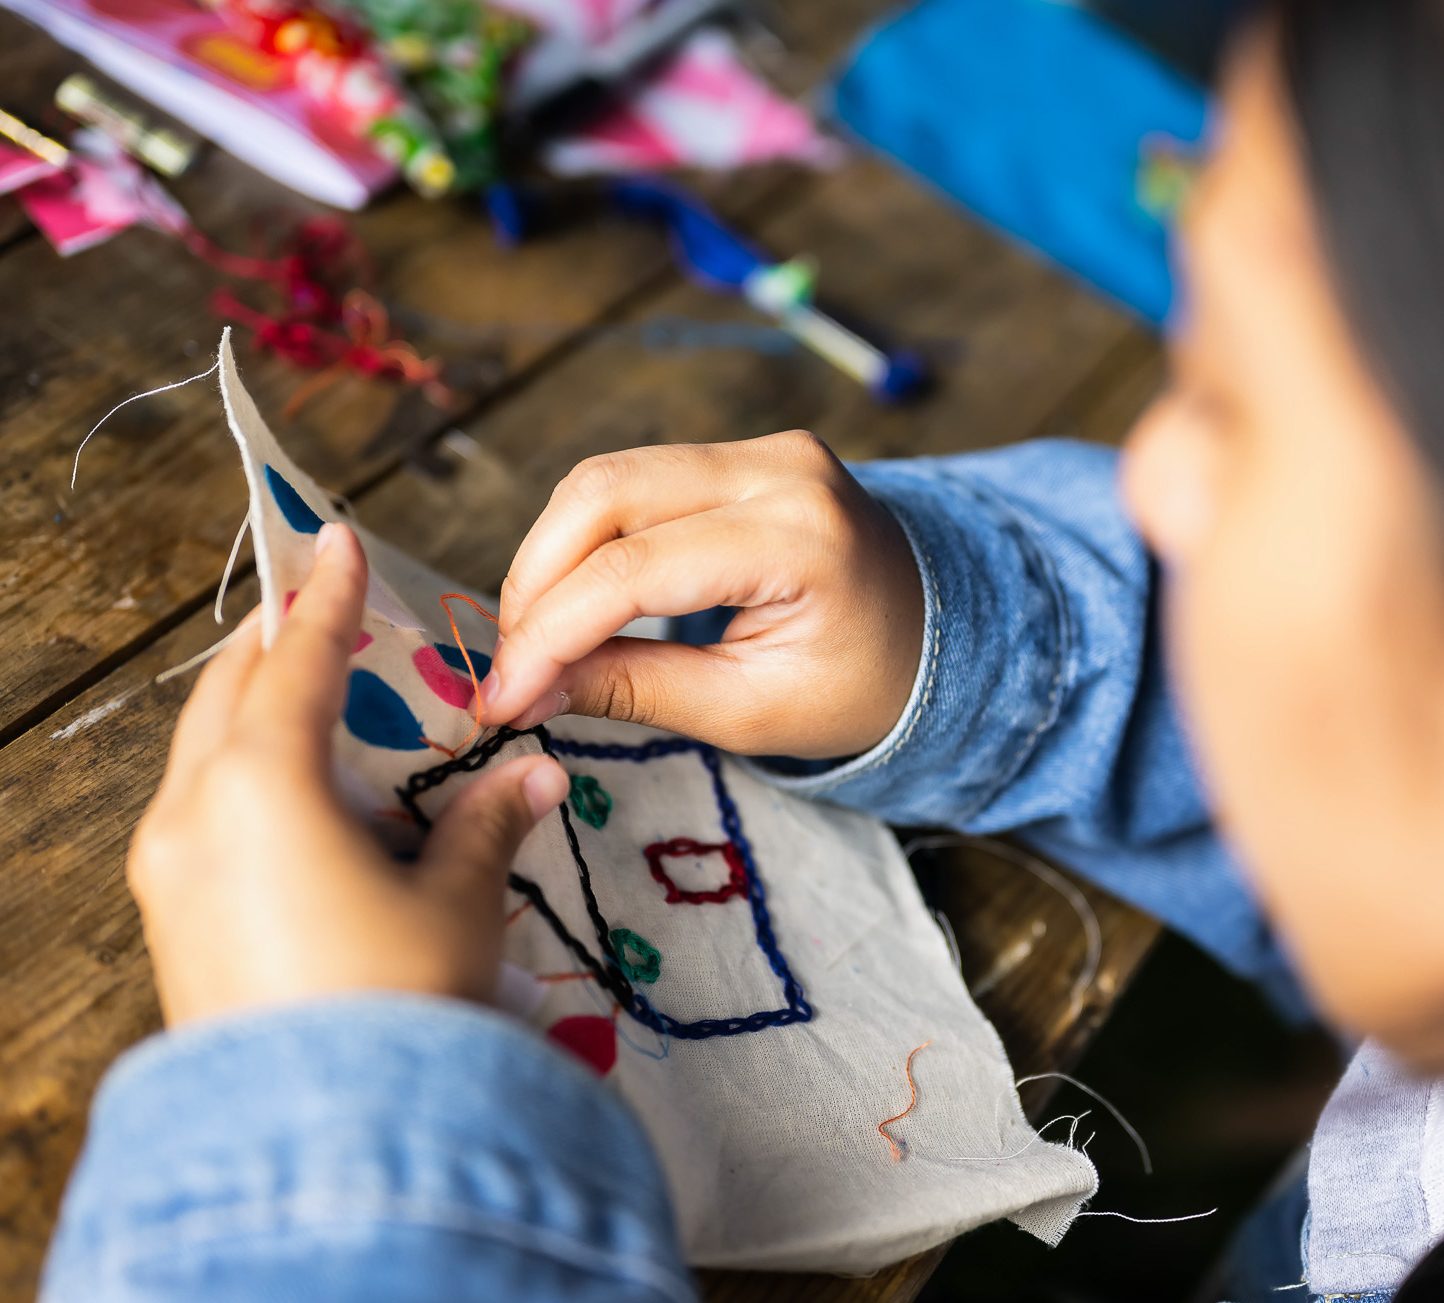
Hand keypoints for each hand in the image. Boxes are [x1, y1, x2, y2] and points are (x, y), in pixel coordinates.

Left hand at [130, 523, 569, 1027]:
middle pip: (228, 697)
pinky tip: (311, 809)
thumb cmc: (399, 1009)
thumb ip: (486, 826)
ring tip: (332, 715)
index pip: (297, 662)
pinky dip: (249, 781)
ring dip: (263, 719)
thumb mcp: (459, 907)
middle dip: (280, 650)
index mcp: (262, 787)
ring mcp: (169, 875)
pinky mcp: (172, 927)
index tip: (333, 539)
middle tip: (329, 620)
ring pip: (207, 757)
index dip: (328, 598)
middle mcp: (193, 816)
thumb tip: (530, 775)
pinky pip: (203, 816)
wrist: (328, 1148)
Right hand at [480, 431, 924, 758]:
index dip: (547, 634)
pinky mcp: (748, 452)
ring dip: (552, 556)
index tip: (498, 698)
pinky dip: (589, 538)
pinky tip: (574, 600)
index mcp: (800, 539)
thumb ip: (636, 690)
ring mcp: (766, 448)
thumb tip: (525, 687)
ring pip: (609, 477)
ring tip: (536, 640)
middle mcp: (781, 468)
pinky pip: (639, 480)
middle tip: (509, 666)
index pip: (632, 571)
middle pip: (603, 493)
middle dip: (534, 582)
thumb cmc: (864, 687)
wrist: (945, 638)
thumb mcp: (753, 712)